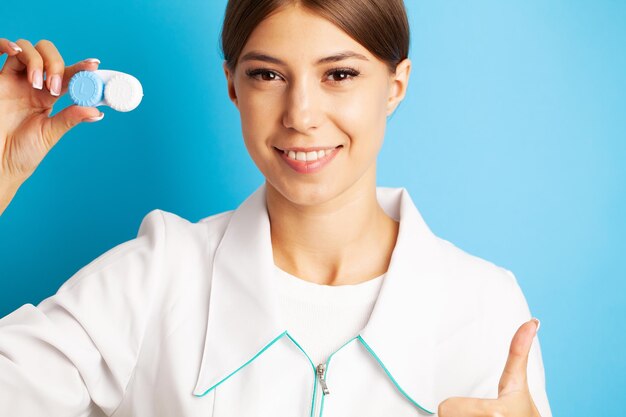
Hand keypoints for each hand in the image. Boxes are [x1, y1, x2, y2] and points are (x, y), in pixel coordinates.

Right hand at [0, 38, 102, 194]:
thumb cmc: (23, 151)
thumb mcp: (50, 134)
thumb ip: (70, 118)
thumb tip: (97, 111)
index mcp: (50, 96)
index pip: (68, 75)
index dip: (81, 67)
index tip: (94, 65)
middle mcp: (33, 84)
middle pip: (48, 54)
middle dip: (55, 64)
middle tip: (54, 86)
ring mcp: (14, 80)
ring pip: (28, 49)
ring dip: (37, 61)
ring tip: (37, 84)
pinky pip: (0, 50)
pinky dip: (7, 44)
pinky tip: (15, 52)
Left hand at [438, 318, 541, 416]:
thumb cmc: (523, 414)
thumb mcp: (519, 385)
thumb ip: (518, 353)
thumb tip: (532, 322)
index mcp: (494, 413)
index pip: (446, 408)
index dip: (453, 407)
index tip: (474, 409)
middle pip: (445, 416)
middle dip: (457, 415)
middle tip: (474, 415)